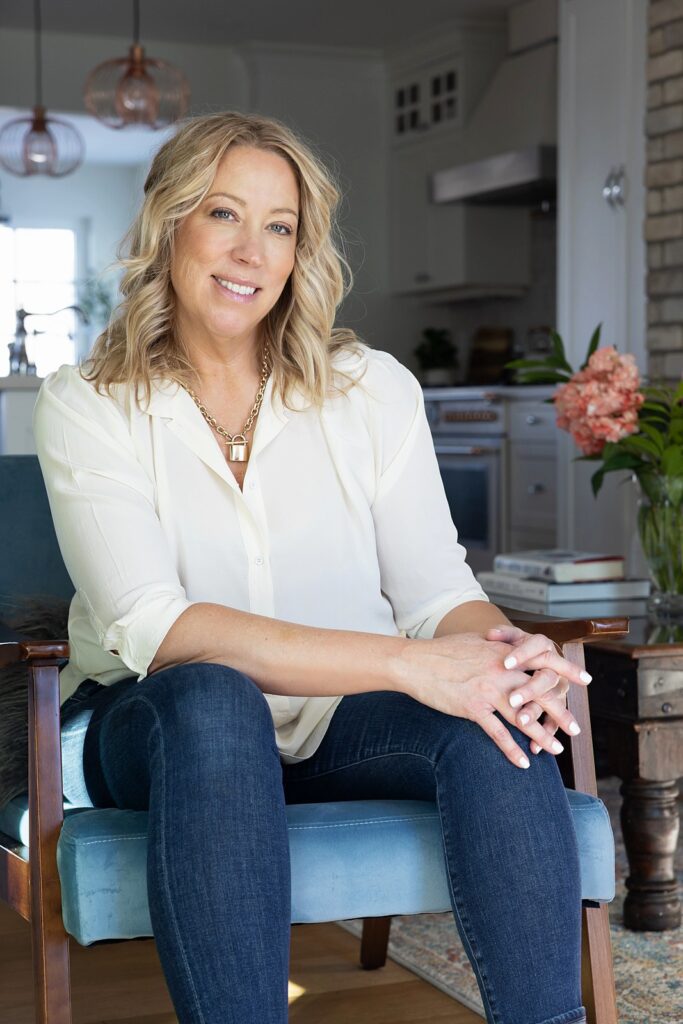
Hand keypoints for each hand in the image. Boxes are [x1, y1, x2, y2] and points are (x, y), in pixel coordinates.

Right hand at [394, 632, 576, 769]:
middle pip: (540, 692)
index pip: (544, 660)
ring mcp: (487, 690)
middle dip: (560, 712)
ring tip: (556, 750)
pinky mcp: (472, 708)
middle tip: (575, 728)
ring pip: (523, 717)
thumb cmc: (443, 650)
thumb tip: (513, 648)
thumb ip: (498, 647)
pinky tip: (523, 762)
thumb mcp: (476, 641)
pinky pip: (497, 733)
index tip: (585, 681)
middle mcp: (501, 671)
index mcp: (504, 653)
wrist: (415, 662)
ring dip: (542, 735)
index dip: (566, 670)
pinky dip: (512, 750)